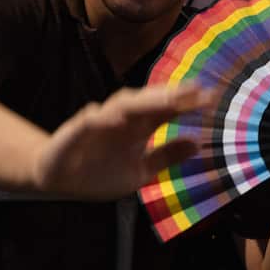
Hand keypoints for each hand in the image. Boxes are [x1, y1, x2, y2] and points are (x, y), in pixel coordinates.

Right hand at [31, 84, 216, 198]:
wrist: (58, 178)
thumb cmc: (99, 171)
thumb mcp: (140, 172)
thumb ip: (166, 157)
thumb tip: (198, 144)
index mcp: (138, 127)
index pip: (165, 110)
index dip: (186, 103)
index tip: (212, 98)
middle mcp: (122, 120)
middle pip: (148, 102)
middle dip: (171, 96)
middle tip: (196, 91)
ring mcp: (99, 123)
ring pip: (122, 105)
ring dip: (144, 101)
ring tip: (167, 100)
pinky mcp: (76, 131)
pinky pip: (89, 121)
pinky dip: (101, 118)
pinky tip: (116, 119)